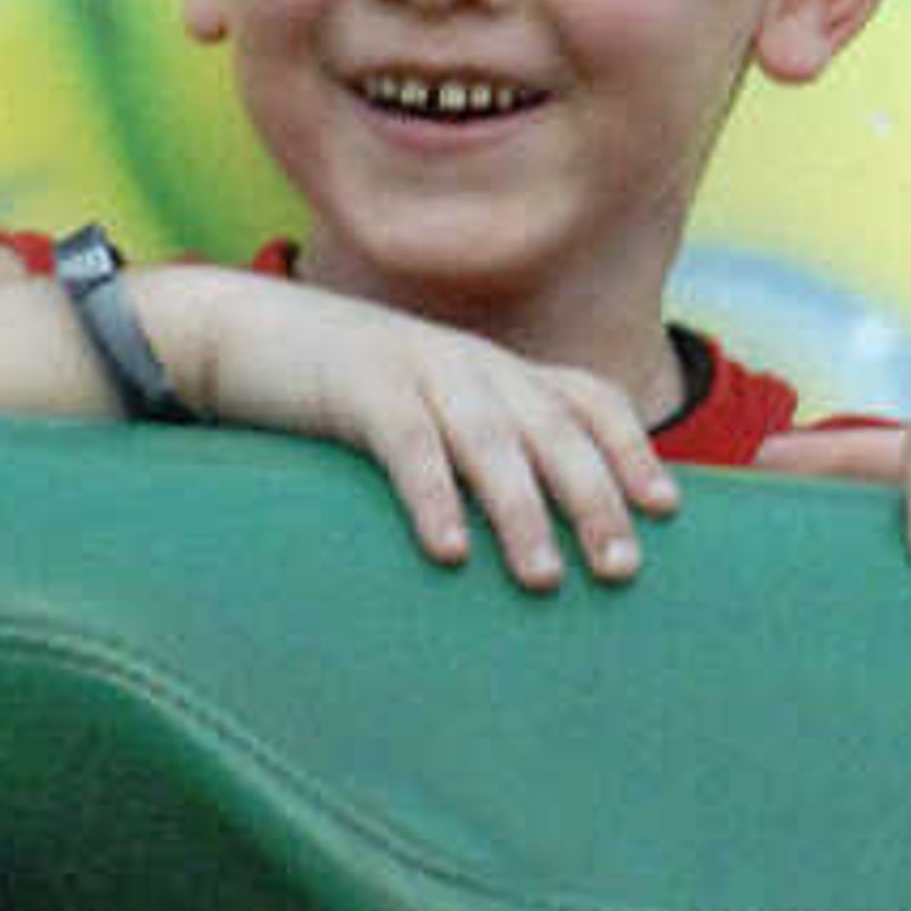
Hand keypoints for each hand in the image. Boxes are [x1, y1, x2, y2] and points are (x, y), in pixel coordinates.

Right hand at [150, 267, 679, 589]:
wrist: (244, 332)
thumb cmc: (341, 389)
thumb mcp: (426, 405)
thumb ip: (478, 443)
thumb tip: (535, 520)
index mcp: (493, 369)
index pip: (586, 398)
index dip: (631, 450)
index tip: (666, 508)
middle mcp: (470, 364)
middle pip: (553, 429)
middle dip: (594, 498)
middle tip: (621, 567)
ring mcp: (417, 370)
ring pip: (491, 442)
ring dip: (522, 512)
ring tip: (544, 578)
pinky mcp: (360, 388)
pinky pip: (408, 447)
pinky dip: (432, 498)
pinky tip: (446, 551)